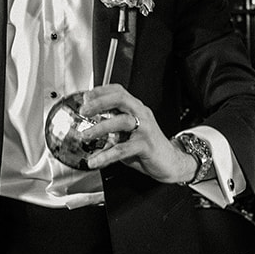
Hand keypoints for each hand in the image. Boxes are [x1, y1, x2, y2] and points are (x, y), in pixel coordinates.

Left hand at [79, 84, 195, 183]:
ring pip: (122, 121)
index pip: (118, 91)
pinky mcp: (146, 145)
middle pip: (121, 99)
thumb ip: (110, 133)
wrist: (170, 162)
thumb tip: (87, 135)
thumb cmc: (147, 147)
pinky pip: (123, 148)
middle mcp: (142, 114)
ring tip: (86, 135)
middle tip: (84, 110)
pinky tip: (95, 161)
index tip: (85, 97)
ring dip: (100, 127)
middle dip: (99, 102)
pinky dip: (106, 155)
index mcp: (136, 109)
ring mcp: (145, 129)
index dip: (101, 91)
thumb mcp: (126, 136)